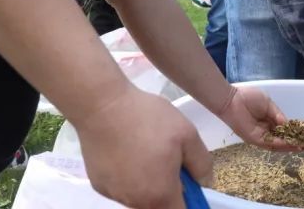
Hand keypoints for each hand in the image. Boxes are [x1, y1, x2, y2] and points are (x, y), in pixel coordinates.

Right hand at [74, 88, 210, 208]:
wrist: (102, 105)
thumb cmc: (147, 118)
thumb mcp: (187, 133)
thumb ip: (201, 163)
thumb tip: (205, 182)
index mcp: (160, 195)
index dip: (189, 202)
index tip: (189, 184)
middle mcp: (135, 202)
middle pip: (159, 206)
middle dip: (168, 189)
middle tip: (168, 159)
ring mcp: (114, 195)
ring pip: (139, 196)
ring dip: (147, 182)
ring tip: (145, 149)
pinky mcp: (98, 185)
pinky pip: (122, 187)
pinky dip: (128, 175)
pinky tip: (126, 150)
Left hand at [216, 85, 298, 150]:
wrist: (232, 99)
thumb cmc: (248, 97)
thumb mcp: (268, 104)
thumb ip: (277, 115)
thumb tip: (287, 124)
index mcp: (268, 122)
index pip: (282, 131)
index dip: (293, 134)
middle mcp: (264, 131)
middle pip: (281, 141)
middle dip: (294, 143)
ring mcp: (259, 136)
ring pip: (276, 145)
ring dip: (289, 146)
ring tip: (301, 147)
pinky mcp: (254, 139)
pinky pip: (268, 143)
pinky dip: (279, 144)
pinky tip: (289, 143)